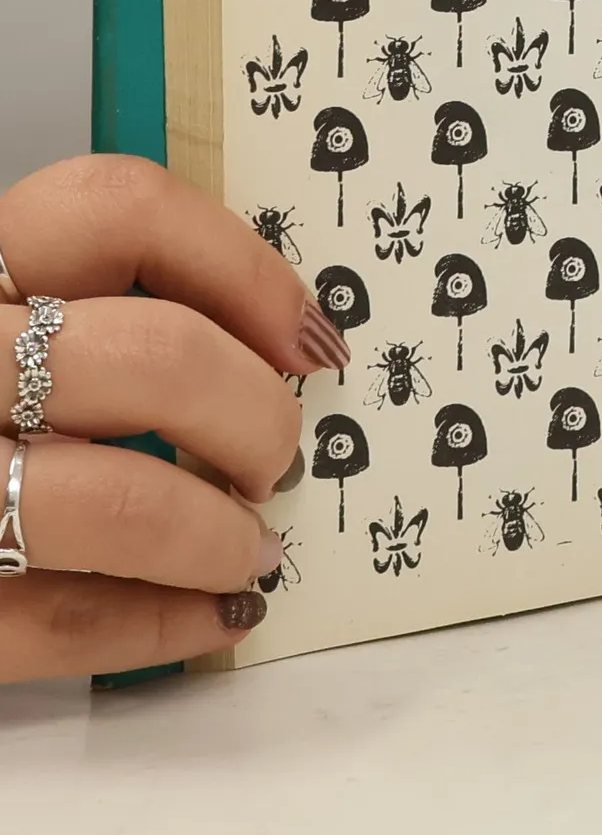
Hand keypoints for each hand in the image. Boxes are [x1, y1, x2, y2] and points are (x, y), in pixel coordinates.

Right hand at [0, 156, 347, 682]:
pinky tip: (212, 615)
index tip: (303, 334)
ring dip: (217, 535)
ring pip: (119, 499)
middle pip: (153, 357)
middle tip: (275, 455)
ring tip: (248, 548)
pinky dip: (166, 623)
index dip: (241, 268)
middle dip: (254, 417)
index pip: (117, 212)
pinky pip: (65, 623)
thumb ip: (84, 316)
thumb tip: (271, 347)